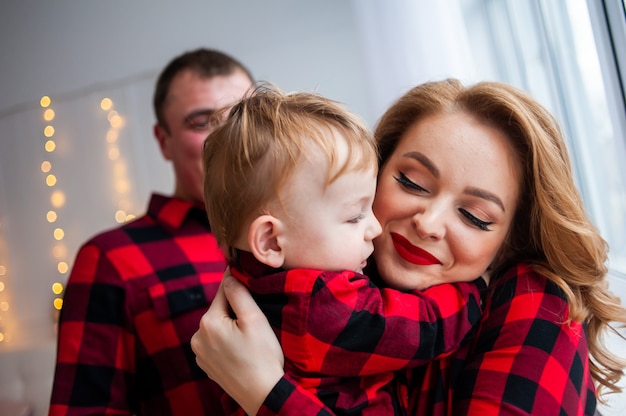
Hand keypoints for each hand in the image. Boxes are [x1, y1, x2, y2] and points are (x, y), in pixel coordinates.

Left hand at [191, 272, 284, 414]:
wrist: (263, 394)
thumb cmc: (262, 356)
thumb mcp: (255, 319)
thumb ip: (239, 294)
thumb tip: (228, 277)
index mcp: (208, 322)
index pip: (222, 291)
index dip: (235, 281)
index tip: (241, 269)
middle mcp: (197, 337)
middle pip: (219, 310)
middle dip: (235, 309)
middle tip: (255, 315)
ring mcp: (200, 353)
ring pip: (217, 326)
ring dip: (231, 325)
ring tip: (250, 336)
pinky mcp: (206, 365)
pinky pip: (216, 343)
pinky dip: (227, 341)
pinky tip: (242, 349)